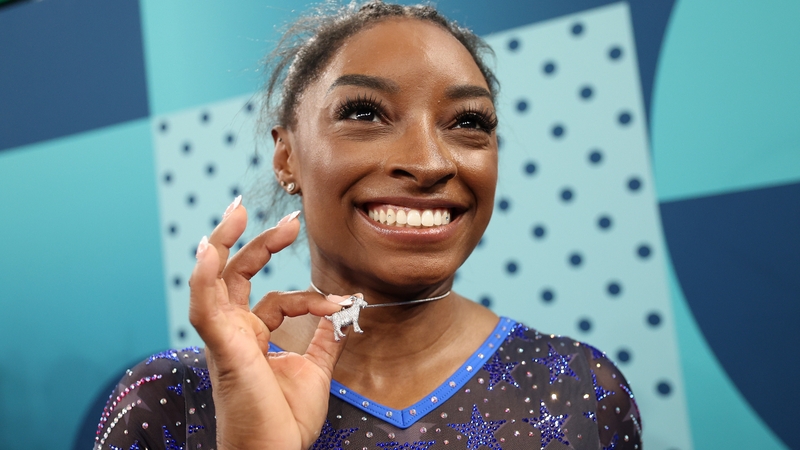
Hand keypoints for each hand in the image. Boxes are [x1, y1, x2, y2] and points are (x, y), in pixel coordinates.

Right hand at [189, 198, 350, 449]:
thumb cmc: (284, 422)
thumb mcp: (313, 372)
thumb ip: (324, 341)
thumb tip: (341, 315)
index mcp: (253, 337)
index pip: (278, 298)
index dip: (311, 296)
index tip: (340, 301)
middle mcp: (234, 332)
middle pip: (238, 274)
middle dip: (260, 242)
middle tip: (291, 220)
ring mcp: (224, 337)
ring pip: (213, 279)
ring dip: (223, 243)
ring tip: (238, 210)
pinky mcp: (220, 346)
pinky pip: (203, 305)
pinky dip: (204, 276)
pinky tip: (209, 250)